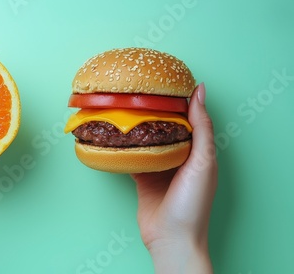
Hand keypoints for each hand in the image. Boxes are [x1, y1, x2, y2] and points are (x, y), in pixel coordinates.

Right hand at [130, 83, 216, 273]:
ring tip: (125, 109)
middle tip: (139, 93)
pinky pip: (133, 157)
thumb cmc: (192, 203)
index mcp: (199, 151)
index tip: (164, 82)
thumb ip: (201, 126)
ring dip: (138, 128)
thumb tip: (200, 91)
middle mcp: (180, 157)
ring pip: (147, 140)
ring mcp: (160, 168)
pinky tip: (116, 135)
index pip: (189, 118)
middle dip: (154, 112)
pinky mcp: (143, 178)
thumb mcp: (203, 160)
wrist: (171, 238)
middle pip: (165, 128)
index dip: (178, 101)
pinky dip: (125, 147)